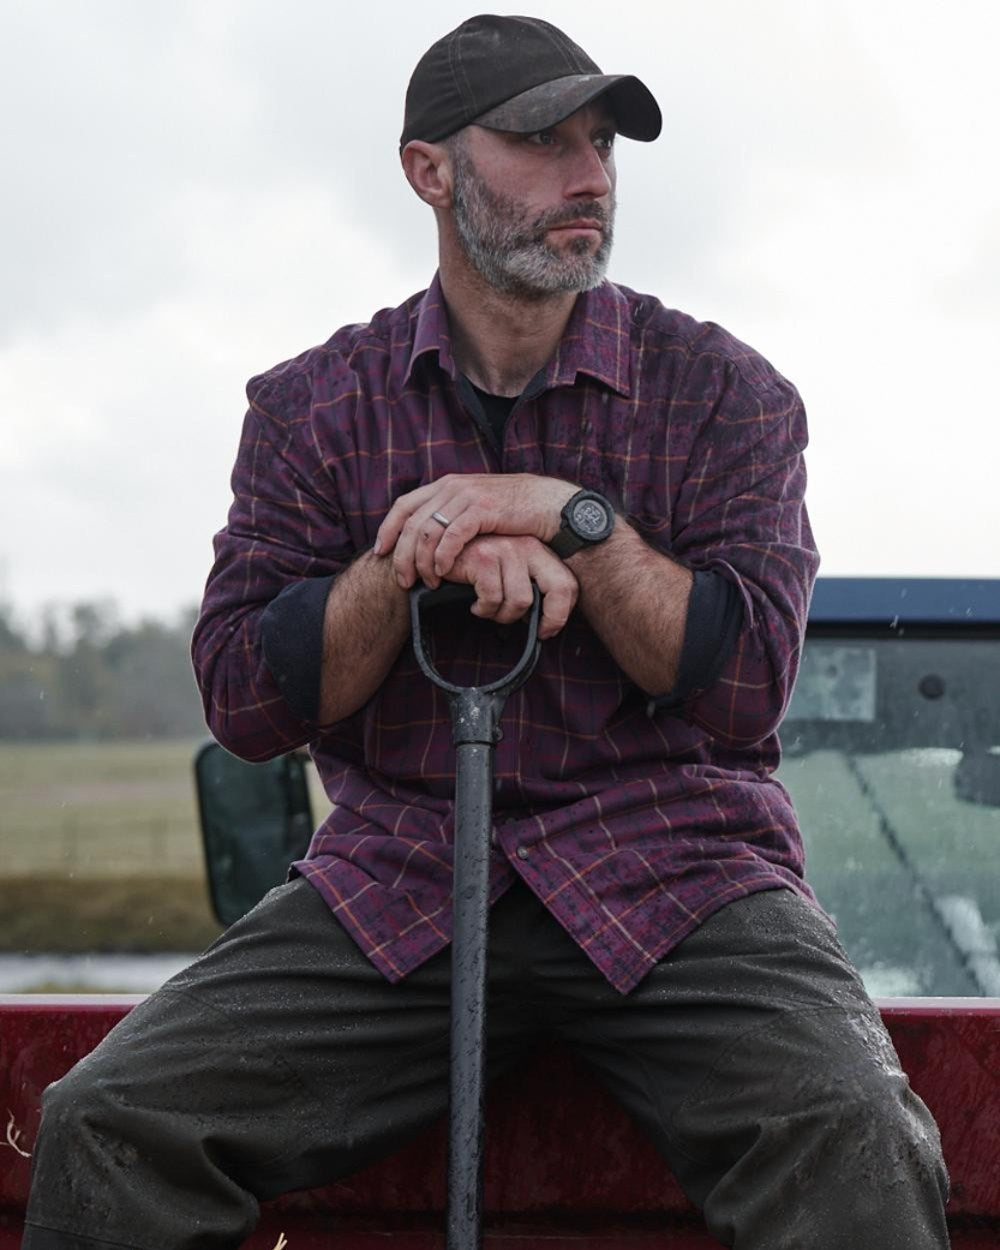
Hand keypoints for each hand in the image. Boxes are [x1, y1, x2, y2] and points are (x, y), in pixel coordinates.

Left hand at [373, 473, 578, 589]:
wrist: (545, 504)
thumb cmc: (511, 512)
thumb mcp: (474, 508)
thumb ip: (452, 515)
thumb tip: (430, 536)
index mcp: (445, 485)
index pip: (404, 505)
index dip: (388, 529)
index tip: (380, 552)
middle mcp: (451, 487)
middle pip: (411, 522)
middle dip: (402, 554)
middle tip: (403, 580)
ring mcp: (466, 496)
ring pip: (427, 530)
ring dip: (422, 561)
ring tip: (426, 582)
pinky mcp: (482, 509)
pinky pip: (452, 535)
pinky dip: (443, 556)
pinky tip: (443, 572)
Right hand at [444, 535, 578, 639]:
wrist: (438, 550)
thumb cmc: (476, 566)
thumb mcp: (509, 572)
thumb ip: (529, 586)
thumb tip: (545, 624)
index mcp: (539, 550)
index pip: (568, 583)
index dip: (561, 613)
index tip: (546, 631)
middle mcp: (528, 546)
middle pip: (558, 588)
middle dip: (551, 619)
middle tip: (536, 632)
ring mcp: (507, 550)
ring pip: (521, 601)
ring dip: (503, 615)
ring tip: (489, 610)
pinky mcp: (484, 558)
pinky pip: (493, 599)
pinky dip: (483, 610)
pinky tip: (475, 605)